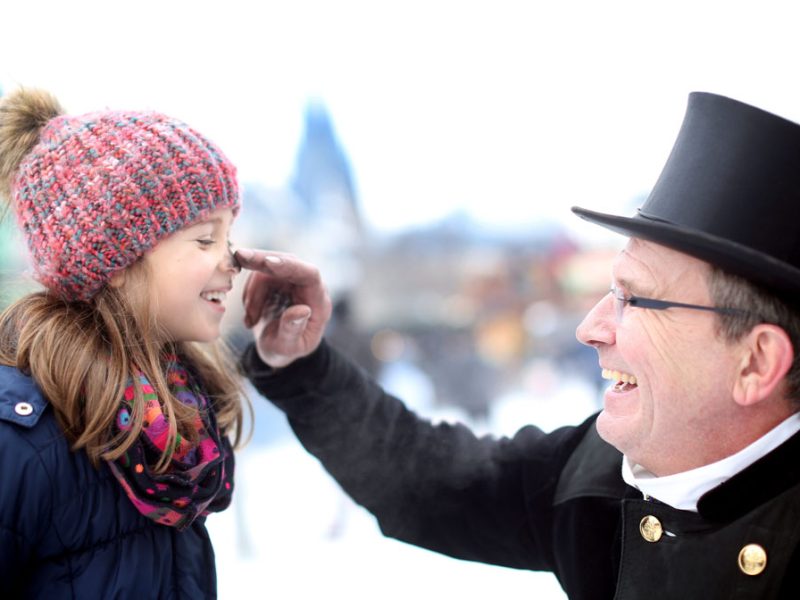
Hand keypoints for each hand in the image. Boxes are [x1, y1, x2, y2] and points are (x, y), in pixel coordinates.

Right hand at [235, 248, 331, 367]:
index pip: (309, 275)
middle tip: (239, 257)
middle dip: (262, 260)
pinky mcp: (278, 281)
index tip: (268, 262)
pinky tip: (250, 318)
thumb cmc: (287, 351)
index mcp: (319, 301)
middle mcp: (308, 287)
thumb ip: (293, 329)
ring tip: (250, 321)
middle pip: (287, 261)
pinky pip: (259, 276)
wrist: (278, 350)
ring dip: (252, 294)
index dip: (289, 266)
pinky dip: (249, 296)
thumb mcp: (289, 347)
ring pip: (268, 270)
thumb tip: (302, 309)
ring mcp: (293, 282)